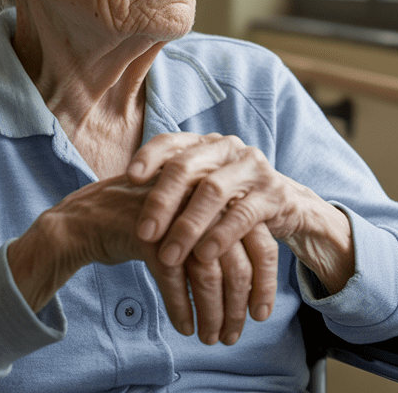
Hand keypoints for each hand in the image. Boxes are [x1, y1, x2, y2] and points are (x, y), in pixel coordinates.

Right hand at [6, 173, 276, 344]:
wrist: (84, 220)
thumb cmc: (144, 228)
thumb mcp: (187, 229)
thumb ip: (218, 244)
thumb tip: (252, 284)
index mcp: (221, 199)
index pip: (260, 242)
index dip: (264, 283)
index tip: (261, 314)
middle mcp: (203, 204)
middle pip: (237, 262)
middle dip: (238, 306)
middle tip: (235, 335)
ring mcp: (175, 218)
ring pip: (207, 274)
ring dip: (212, 313)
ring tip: (210, 338)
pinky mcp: (148, 234)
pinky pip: (173, 279)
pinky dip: (181, 308)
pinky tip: (184, 327)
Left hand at [127, 132, 354, 296]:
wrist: (284, 205)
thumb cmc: (228, 200)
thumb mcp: (198, 188)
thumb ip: (168, 189)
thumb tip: (114, 197)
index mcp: (204, 144)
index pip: (171, 141)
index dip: (150, 157)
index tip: (129, 179)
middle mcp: (227, 148)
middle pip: (187, 168)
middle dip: (162, 202)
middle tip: (143, 234)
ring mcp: (252, 168)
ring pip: (214, 191)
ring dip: (189, 226)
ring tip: (169, 256)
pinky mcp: (273, 193)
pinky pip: (244, 213)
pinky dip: (222, 235)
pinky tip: (205, 256)